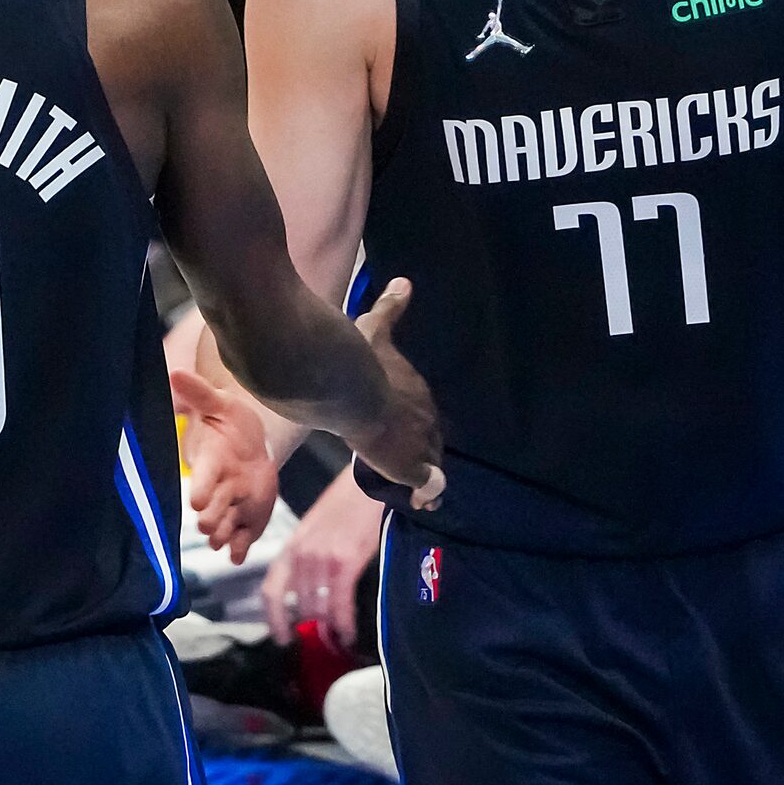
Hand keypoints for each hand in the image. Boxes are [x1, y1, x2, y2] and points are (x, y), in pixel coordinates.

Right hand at [171, 366, 281, 565]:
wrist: (252, 442)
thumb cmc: (230, 421)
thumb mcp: (219, 403)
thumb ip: (199, 394)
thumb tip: (175, 373)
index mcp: (210, 462)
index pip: (203, 478)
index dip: (201, 487)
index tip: (198, 499)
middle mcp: (218, 489)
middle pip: (210, 511)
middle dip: (211, 518)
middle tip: (210, 523)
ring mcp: (232, 506)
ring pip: (223, 529)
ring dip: (223, 534)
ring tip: (225, 538)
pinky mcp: (246, 519)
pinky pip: (239, 540)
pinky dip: (237, 549)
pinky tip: (237, 553)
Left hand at [260, 469, 387, 646]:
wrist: (366, 485)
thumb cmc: (344, 506)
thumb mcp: (314, 530)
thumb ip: (307, 558)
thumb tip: (308, 591)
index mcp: (292, 547)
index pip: (272, 590)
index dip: (274, 618)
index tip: (281, 637)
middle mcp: (302, 555)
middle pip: (299, 604)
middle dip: (312, 626)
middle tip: (324, 638)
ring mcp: (322, 559)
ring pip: (319, 608)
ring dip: (329, 627)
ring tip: (339, 637)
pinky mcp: (345, 562)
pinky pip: (340, 603)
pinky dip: (343, 623)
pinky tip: (348, 632)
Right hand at [350, 278, 444, 511]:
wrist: (352, 388)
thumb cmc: (361, 359)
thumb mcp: (375, 329)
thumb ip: (390, 309)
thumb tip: (403, 282)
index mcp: (418, 391)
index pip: (424, 413)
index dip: (417, 426)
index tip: (409, 433)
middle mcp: (426, 417)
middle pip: (431, 439)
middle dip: (424, 452)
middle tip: (416, 467)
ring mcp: (420, 442)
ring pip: (431, 463)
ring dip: (427, 476)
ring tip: (425, 494)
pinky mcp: (409, 465)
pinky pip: (428, 484)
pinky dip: (428, 492)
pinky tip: (425, 502)